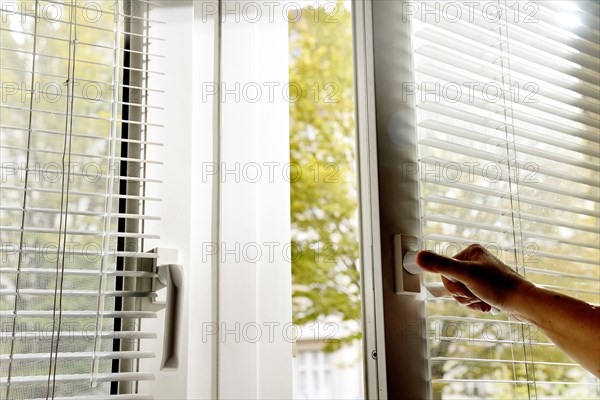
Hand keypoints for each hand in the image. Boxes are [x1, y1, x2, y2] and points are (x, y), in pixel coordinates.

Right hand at [416, 244, 533, 312]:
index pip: (446, 270)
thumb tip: (418, 256)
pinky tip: (487, 305)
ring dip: (470, 301)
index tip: (467, 287)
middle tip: (476, 295)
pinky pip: (472, 297)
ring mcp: (482, 274)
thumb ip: (441, 265)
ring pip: (462, 292)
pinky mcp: (487, 287)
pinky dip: (477, 304)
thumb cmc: (498, 286)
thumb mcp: (465, 275)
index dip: (453, 285)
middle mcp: (476, 260)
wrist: (523, 303)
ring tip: (483, 301)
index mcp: (470, 252)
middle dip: (463, 295)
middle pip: (453, 282)